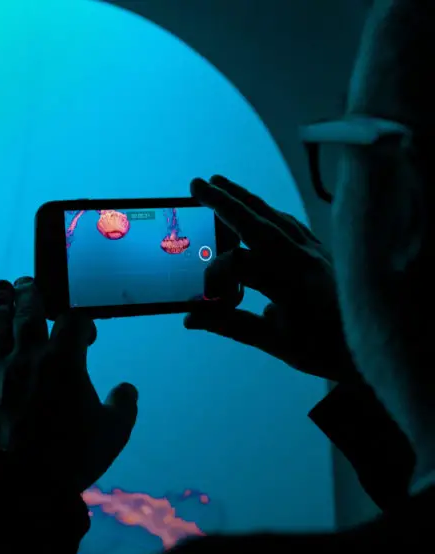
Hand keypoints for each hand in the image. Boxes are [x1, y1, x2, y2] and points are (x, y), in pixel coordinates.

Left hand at [0, 277, 138, 493]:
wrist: (24, 483)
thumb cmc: (73, 457)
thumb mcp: (113, 432)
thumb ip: (123, 406)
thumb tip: (127, 390)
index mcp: (64, 362)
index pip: (73, 322)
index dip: (82, 322)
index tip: (86, 335)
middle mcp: (29, 357)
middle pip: (28, 312)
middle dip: (30, 293)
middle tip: (28, 283)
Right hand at [184, 175, 356, 382]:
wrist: (384, 345)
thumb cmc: (327, 350)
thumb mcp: (277, 344)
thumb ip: (232, 325)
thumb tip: (191, 318)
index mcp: (291, 284)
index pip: (240, 264)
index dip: (214, 277)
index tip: (202, 303)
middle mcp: (304, 260)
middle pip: (258, 223)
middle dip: (225, 201)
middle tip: (197, 183)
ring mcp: (317, 252)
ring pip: (276, 216)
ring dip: (246, 198)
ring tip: (219, 183)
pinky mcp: (325, 251)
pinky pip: (293, 223)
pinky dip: (270, 212)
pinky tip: (258, 209)